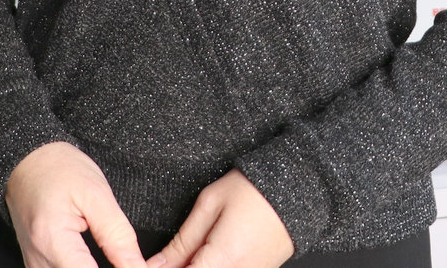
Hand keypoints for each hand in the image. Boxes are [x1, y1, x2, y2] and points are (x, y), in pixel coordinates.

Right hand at [5, 141, 149, 267]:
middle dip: (111, 267)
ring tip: (115, 253)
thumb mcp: (96, 193)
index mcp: (53, 242)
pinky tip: (98, 257)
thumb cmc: (60, 169)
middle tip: (125, 252)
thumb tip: (137, 267)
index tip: (133, 262)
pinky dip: (85, 266)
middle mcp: (39, 263)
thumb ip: (117, 235)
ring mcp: (36, 267)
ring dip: (97, 266)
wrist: (27, 161)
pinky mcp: (39, 267)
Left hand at [144, 168, 294, 267]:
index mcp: (223, 260)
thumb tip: (157, 266)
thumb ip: (182, 241)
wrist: (297, 186)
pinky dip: (209, 267)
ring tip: (190, 249)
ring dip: (194, 267)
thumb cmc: (255, 189)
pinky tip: (204, 253)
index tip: (149, 265)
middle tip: (169, 256)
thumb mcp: (210, 204)